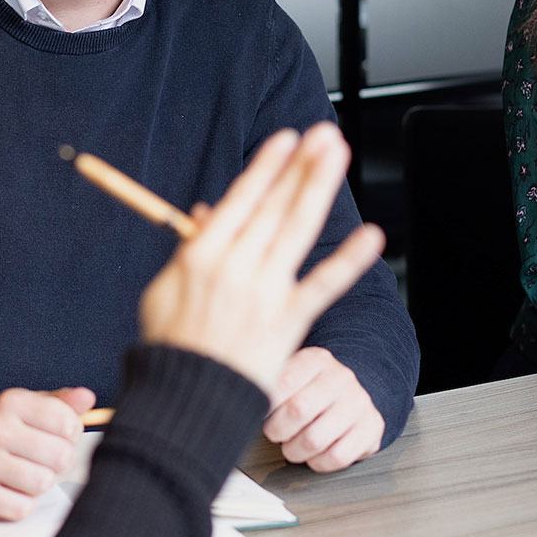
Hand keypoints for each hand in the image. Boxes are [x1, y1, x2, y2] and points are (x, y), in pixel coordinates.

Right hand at [0, 386, 95, 518]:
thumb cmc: (9, 431)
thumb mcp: (33, 408)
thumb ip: (63, 403)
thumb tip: (87, 398)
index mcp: (11, 402)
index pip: (68, 423)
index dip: (72, 434)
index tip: (59, 434)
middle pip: (60, 455)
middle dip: (60, 461)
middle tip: (44, 458)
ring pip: (42, 483)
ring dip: (41, 483)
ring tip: (27, 472)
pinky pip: (22, 507)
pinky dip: (22, 503)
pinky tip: (10, 489)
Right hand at [138, 122, 384, 394]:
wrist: (184, 402)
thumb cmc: (172, 346)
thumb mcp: (164, 289)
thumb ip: (192, 248)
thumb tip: (210, 210)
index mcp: (201, 256)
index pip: (241, 199)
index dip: (266, 166)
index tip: (286, 139)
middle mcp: (235, 268)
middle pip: (274, 206)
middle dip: (300, 165)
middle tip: (323, 134)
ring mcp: (264, 294)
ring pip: (297, 230)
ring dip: (319, 187)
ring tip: (337, 156)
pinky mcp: (288, 323)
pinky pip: (323, 286)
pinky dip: (348, 262)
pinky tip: (372, 237)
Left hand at [263, 345, 383, 470]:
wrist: (351, 396)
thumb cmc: (310, 390)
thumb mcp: (290, 375)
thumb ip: (268, 382)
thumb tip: (239, 399)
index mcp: (316, 360)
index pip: (283, 382)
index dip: (265, 404)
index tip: (259, 412)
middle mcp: (341, 378)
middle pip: (298, 411)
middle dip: (277, 430)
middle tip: (274, 432)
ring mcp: (359, 403)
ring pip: (315, 439)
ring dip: (295, 450)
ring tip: (292, 446)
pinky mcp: (371, 429)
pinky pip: (337, 457)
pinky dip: (318, 463)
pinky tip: (314, 455)